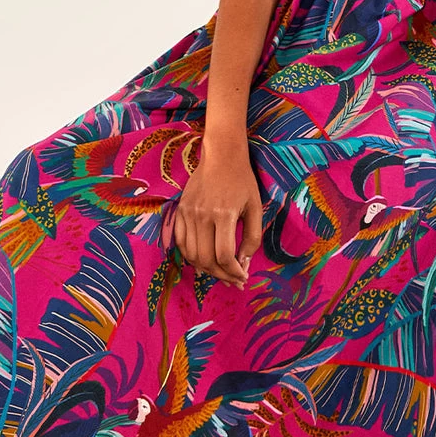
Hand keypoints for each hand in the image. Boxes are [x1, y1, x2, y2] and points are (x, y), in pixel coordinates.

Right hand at [171, 140, 262, 287]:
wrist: (221, 156)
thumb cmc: (243, 181)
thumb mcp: (255, 207)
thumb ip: (252, 237)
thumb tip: (243, 263)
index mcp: (224, 214)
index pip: (224, 255)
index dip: (234, 272)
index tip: (243, 276)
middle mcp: (202, 215)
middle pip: (205, 259)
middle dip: (221, 275)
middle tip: (233, 280)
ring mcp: (188, 213)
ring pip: (190, 254)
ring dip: (205, 269)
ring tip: (220, 273)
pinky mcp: (180, 210)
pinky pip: (180, 242)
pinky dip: (190, 256)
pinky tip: (203, 261)